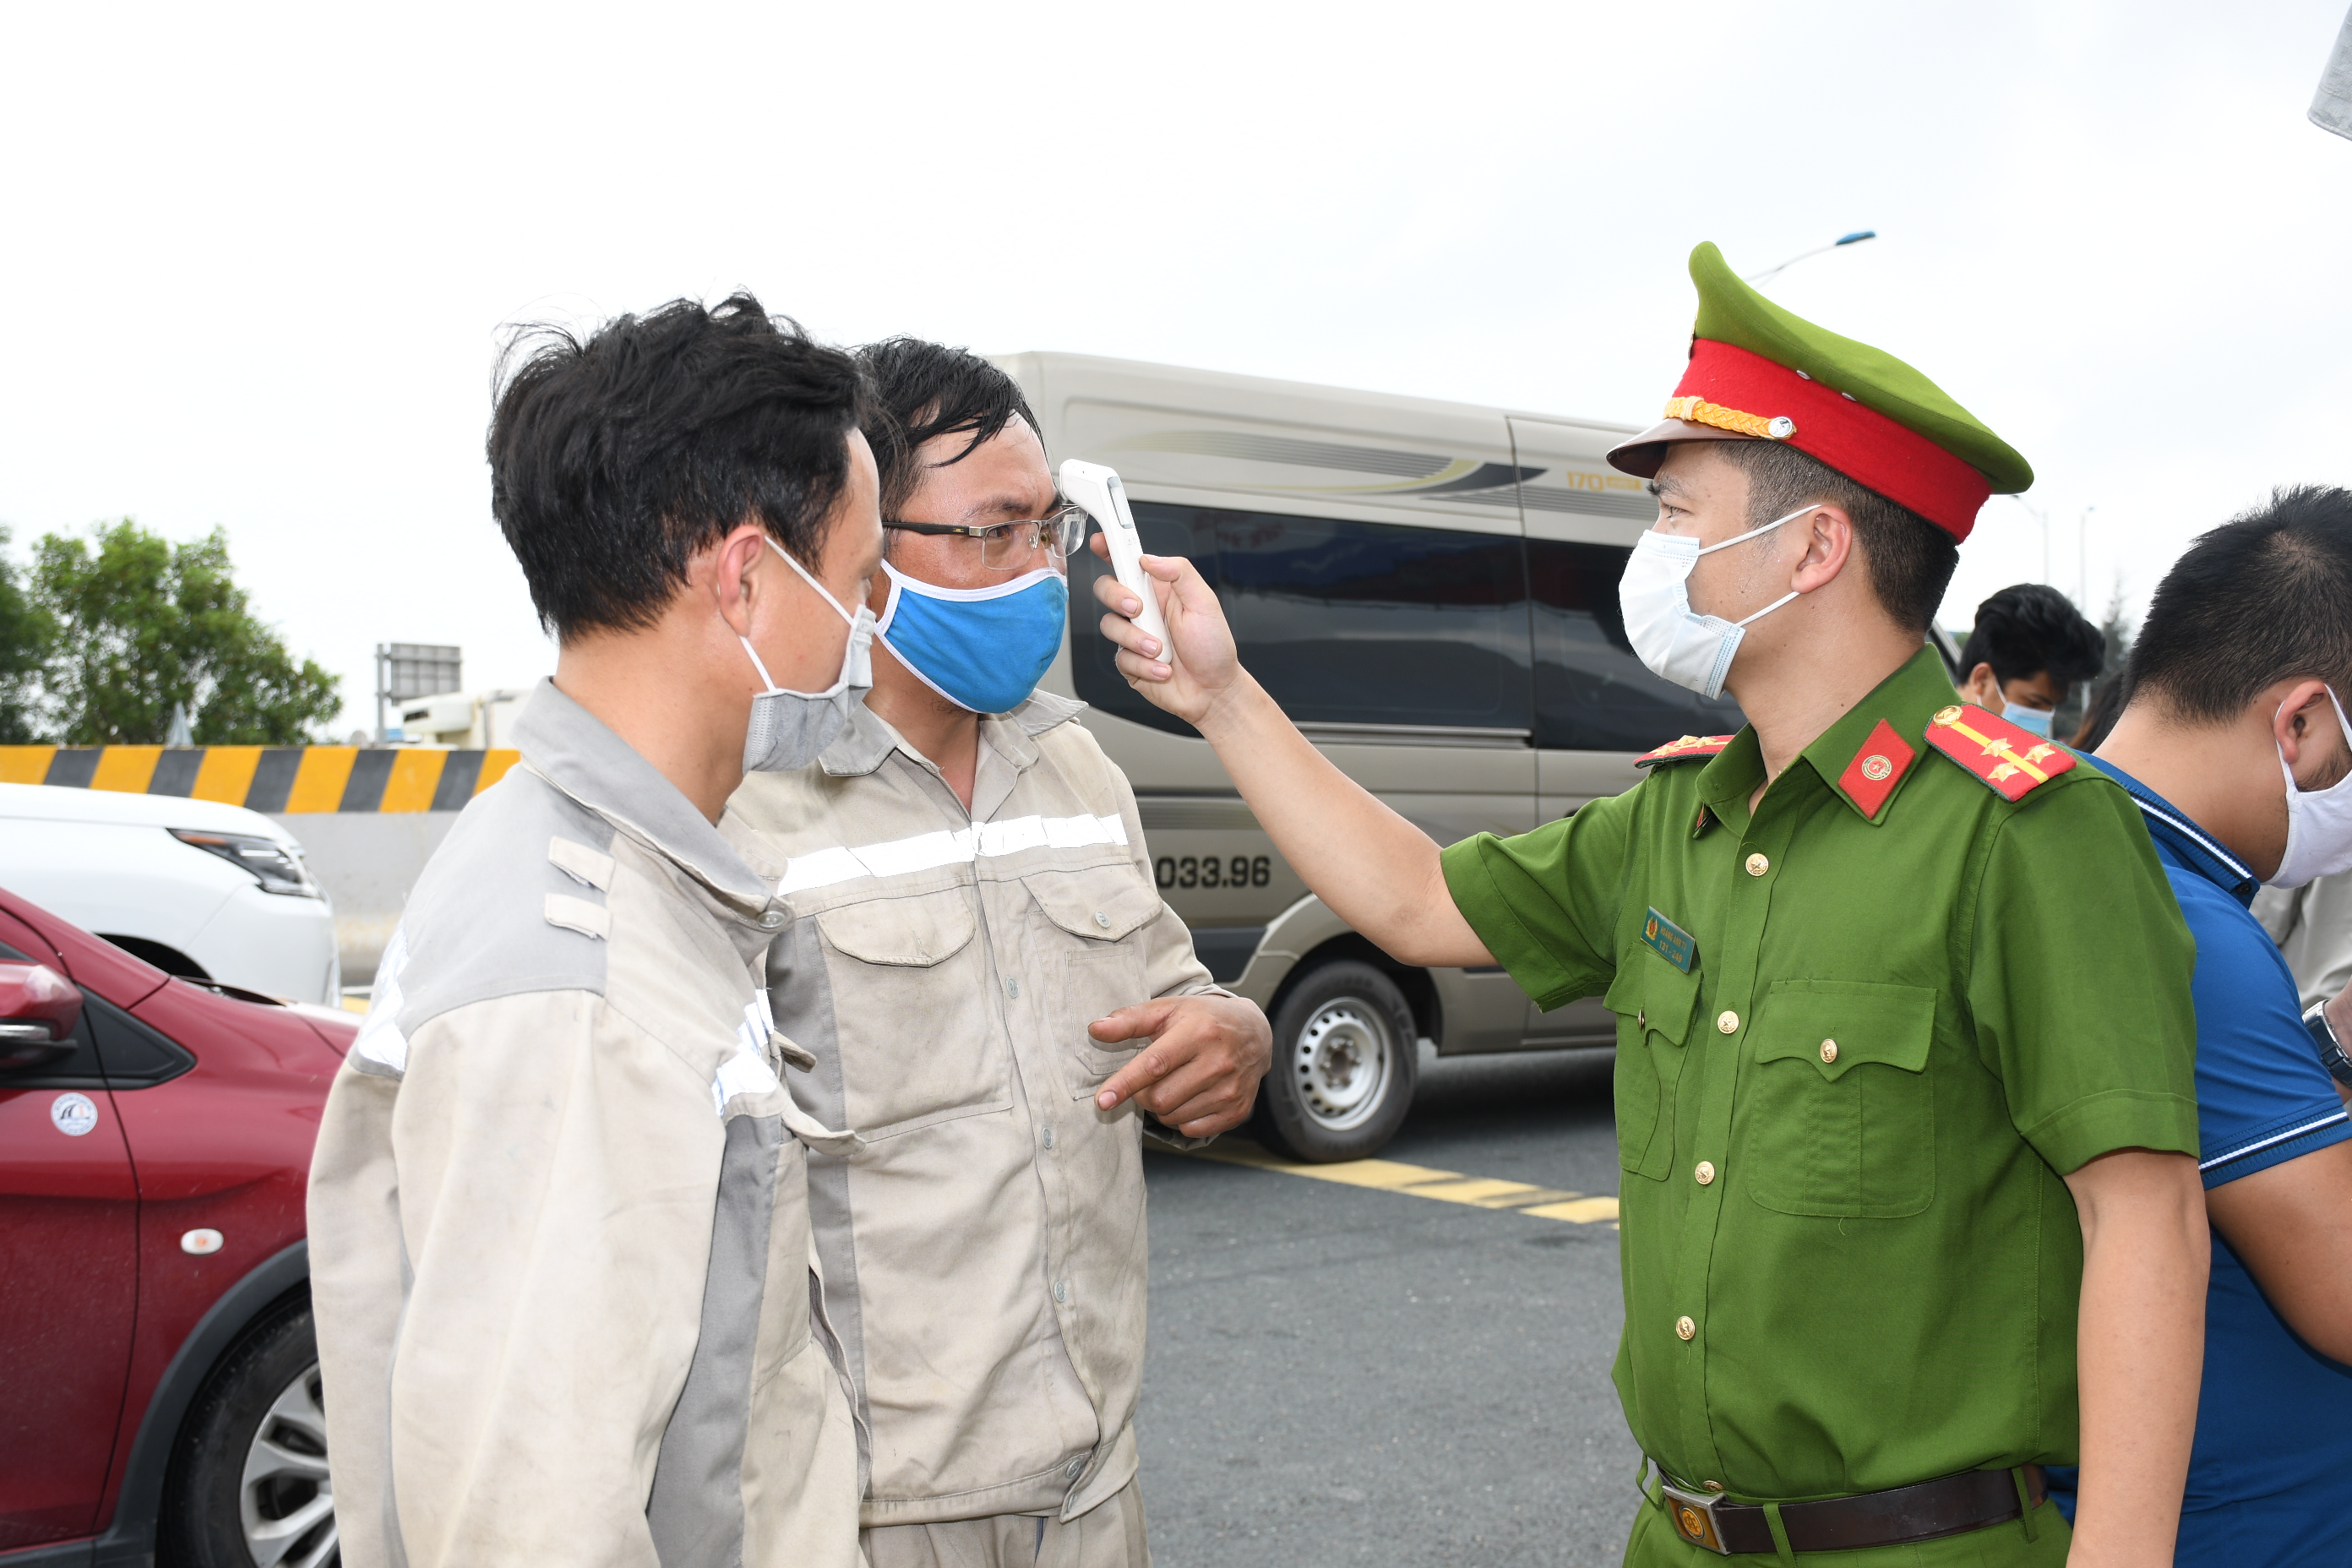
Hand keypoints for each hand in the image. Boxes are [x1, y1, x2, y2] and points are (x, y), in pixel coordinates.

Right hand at [1088, 534, 1241, 728]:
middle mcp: (1142, 610)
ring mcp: (1133, 636)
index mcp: (1159, 590)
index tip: (1101, 540)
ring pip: (1110, 626)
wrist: (1213, 692)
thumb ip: (1180, 573)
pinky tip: (1163, 669)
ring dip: (1137, 640)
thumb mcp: (1205, 602)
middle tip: (1138, 610)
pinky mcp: (1129, 662)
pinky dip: (1144, 665)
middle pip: (1107, 589)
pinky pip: (1121, 658)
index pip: (1128, 563)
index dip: (1110, 548)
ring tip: (1162, 650)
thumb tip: (1149, 558)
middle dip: (1117, 597)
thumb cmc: (1213, 648)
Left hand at [1088, 992, 1271, 1137]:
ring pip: (1173, 1116)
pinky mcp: (1237, 1111)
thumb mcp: (1168, 1010)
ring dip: (1161, 1106)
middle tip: (1148, 1079)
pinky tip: (1189, 1096)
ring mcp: (1230, 1090)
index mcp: (1198, 1033)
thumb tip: (1095, 1029)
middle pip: (1159, 1098)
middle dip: (1142, 1094)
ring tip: (1173, 1083)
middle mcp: (1218, 1063)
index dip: (1125, 1084)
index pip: (1155, 1064)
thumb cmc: (1203, 1019)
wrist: (1254, 1034)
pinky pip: (1191, 1129)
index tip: (1102, 1100)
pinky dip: (1181, 1118)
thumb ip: (1129, 1020)